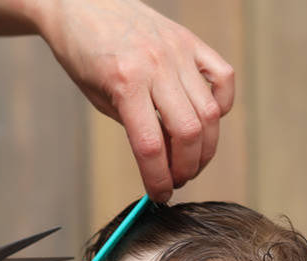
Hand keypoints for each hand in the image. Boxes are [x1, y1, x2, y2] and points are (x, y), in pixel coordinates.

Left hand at [32, 0, 234, 201]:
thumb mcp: (99, 96)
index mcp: (126, 81)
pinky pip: (223, 78)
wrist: (83, 2)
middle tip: (177, 179)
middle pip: (189, 133)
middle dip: (187, 167)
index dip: (159, 179)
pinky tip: (206, 119)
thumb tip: (165, 162)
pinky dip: (222, 105)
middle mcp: (157, 65)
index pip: (151, 146)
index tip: (161, 195)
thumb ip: (134, 126)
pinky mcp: (191, 41)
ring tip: (191, 160)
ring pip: (211, 113)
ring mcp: (179, 51)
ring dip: (206, 147)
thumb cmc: (84, 51)